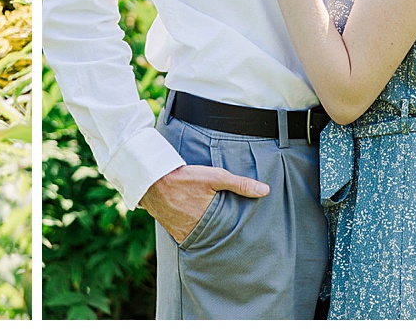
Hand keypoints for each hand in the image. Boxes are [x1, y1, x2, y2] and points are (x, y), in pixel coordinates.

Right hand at [141, 164, 271, 244]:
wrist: (149, 179)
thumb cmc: (183, 177)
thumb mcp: (214, 177)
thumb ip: (239, 184)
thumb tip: (265, 190)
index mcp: (209, 222)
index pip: (229, 233)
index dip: (237, 233)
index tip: (245, 234)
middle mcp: (195, 232)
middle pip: (215, 238)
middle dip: (222, 235)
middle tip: (231, 233)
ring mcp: (181, 233)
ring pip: (200, 237)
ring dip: (207, 234)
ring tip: (216, 230)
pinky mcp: (171, 230)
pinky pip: (186, 235)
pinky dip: (192, 232)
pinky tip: (196, 226)